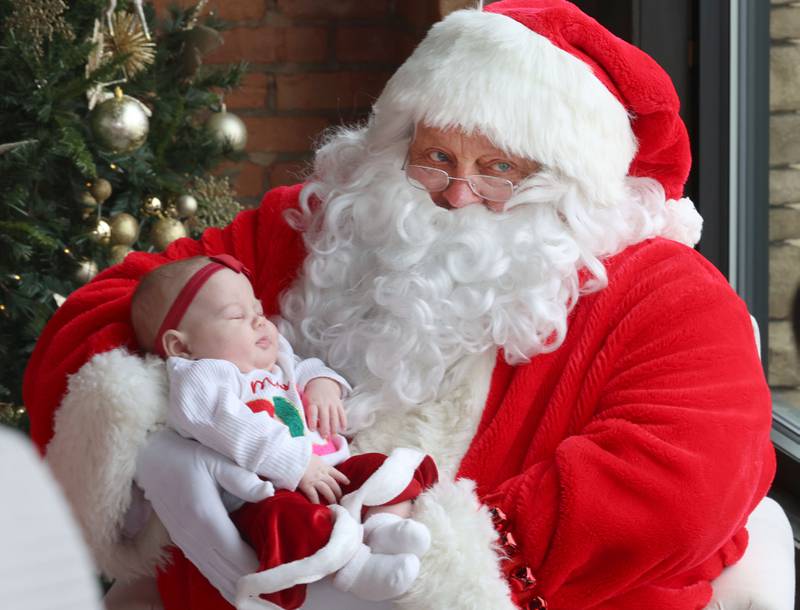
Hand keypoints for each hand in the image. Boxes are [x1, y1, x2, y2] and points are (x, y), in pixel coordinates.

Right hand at [135, 429, 273, 603]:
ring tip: (261, 597)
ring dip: (237, 586)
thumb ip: (242, 478)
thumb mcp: (215, 459)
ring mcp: (185, 541)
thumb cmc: (186, 455)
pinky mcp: (183, 541)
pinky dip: (222, 580)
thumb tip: (269, 492)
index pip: (235, 554)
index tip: (278, 578)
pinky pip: (205, 568)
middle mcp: (193, 535)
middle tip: (277, 593)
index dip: (257, 569)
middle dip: (251, 585)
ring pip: (214, 574)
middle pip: (226, 571)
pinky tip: (237, 588)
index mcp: (204, 517)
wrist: (148, 459)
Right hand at [298, 454, 349, 503]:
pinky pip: (314, 495)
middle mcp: (321, 473)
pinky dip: (316, 501)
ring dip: (331, 498)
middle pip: (333, 484)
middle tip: (340, 498)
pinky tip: (319, 506)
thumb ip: (316, 461)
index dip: (343, 478)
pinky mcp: (306, 485)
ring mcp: (314, 479)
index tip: (348, 483)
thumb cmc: (299, 455)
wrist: (291, 456)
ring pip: (327, 490)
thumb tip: (316, 462)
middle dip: (338, 492)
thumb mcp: (312, 456)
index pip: (336, 472)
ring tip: (334, 504)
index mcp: (323, 465)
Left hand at [304, 377, 346, 438]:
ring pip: (334, 416)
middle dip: (325, 427)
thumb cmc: (311, 397)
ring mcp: (332, 403)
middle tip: (324, 436)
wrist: (322, 383)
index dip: (312, 421)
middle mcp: (323, 402)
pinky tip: (343, 429)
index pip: (313, 412)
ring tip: (333, 436)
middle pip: (325, 416)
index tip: (312, 429)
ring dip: (334, 426)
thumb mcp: (305, 401)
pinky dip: (343, 421)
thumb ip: (305, 413)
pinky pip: (342, 413)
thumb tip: (304, 427)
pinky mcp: (339, 404)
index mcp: (313, 402)